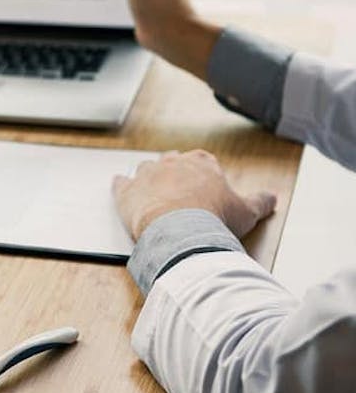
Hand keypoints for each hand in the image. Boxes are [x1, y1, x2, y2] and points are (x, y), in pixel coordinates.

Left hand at [112, 150, 276, 240]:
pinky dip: (121, 185)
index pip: (202, 160)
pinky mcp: (127, 191)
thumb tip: (272, 198)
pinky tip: (121, 186)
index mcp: (201, 162)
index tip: (203, 186)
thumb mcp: (247, 211)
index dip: (202, 173)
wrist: (180, 231)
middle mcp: (172, 162)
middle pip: (172, 161)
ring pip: (146, 169)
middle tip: (178, 190)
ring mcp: (146, 175)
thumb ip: (260, 201)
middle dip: (175, 172)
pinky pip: (121, 183)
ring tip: (153, 192)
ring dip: (149, 179)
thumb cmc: (214, 219)